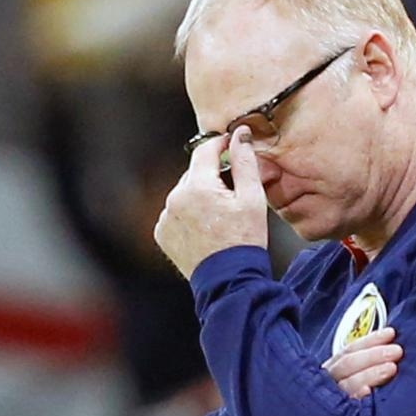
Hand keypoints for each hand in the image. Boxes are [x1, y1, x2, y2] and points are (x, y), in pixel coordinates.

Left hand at [154, 126, 267, 278]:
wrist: (230, 282)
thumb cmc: (244, 240)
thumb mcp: (253, 199)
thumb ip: (245, 162)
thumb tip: (239, 133)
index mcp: (196, 186)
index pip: (205, 150)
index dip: (222, 145)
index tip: (233, 146)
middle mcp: (174, 198)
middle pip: (195, 173)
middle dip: (213, 177)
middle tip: (234, 194)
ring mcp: (165, 217)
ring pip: (185, 193)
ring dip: (201, 196)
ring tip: (220, 217)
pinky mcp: (162, 234)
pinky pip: (176, 213)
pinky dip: (189, 215)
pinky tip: (207, 229)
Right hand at [322, 327, 402, 398]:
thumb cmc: (350, 405)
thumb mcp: (352, 381)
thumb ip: (365, 366)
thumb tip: (391, 345)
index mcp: (331, 372)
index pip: (349, 350)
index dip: (371, 340)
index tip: (391, 333)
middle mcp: (327, 385)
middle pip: (348, 364)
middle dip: (374, 355)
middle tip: (397, 351)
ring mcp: (329, 403)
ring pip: (347, 383)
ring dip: (370, 373)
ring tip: (391, 368)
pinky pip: (344, 409)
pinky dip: (357, 396)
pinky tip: (368, 392)